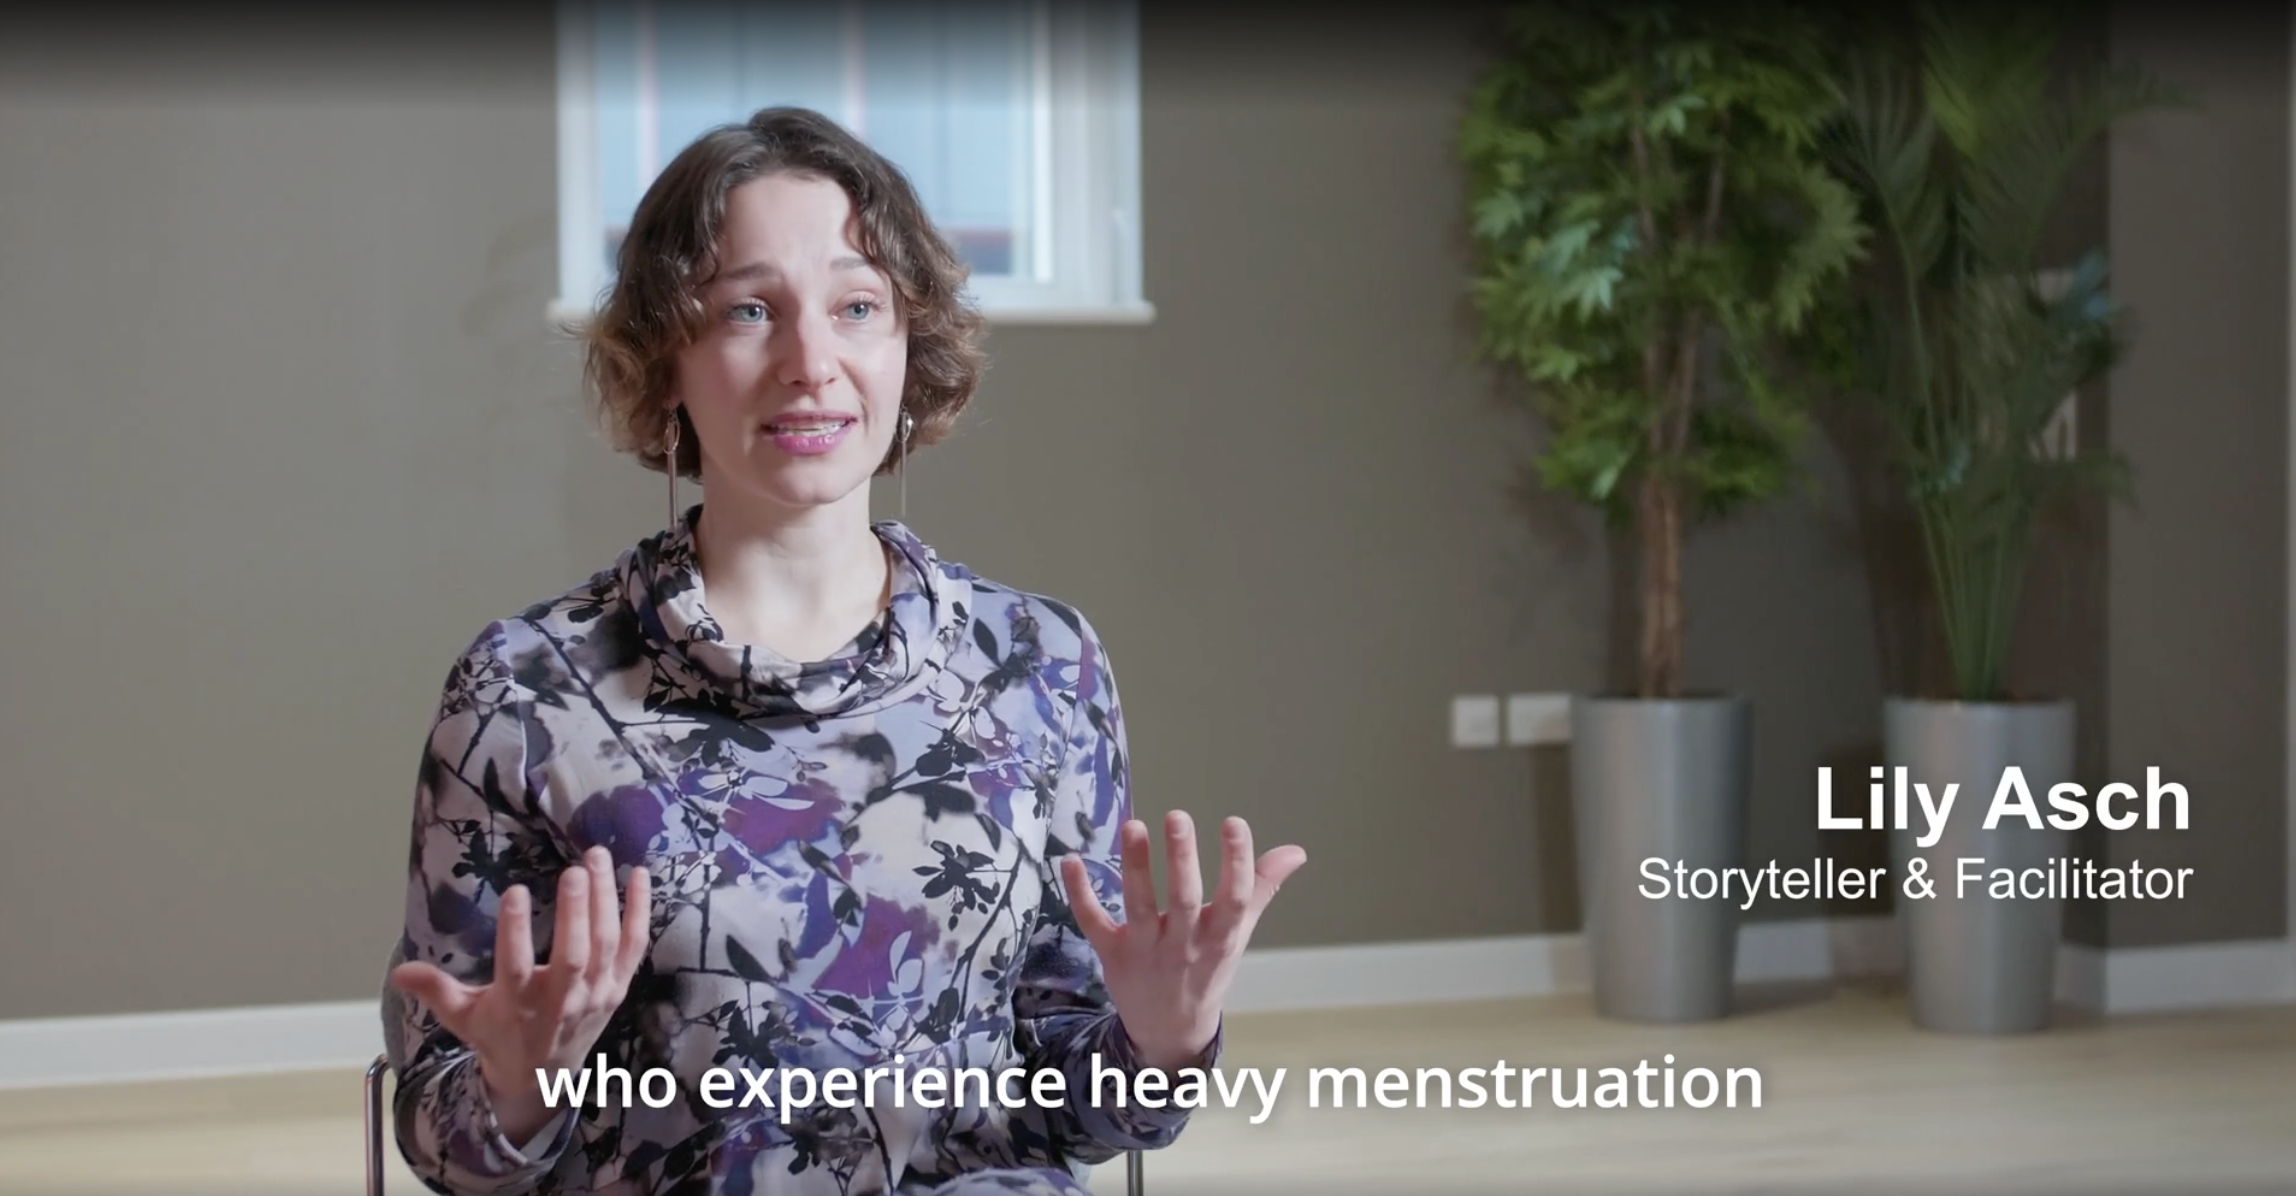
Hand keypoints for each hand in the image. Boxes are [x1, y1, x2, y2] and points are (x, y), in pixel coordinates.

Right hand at [389, 846, 650, 1141]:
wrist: (542, 1076)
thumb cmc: (498, 1035)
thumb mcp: (462, 1017)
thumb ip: (435, 991)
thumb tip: (398, 972)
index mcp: (519, 1004)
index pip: (516, 967)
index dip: (514, 931)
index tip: (513, 891)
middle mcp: (562, 1000)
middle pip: (576, 956)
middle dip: (576, 913)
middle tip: (574, 870)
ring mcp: (596, 995)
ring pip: (607, 946)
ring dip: (605, 901)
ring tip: (597, 858)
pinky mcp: (617, 987)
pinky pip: (634, 946)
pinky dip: (639, 911)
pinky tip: (640, 875)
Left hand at [1059, 812, 1304, 1071]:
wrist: (1170, 1030)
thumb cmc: (1207, 969)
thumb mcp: (1237, 934)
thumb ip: (1261, 888)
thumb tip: (1296, 851)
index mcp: (1220, 938)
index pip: (1234, 899)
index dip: (1238, 862)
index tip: (1234, 823)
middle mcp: (1184, 945)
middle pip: (1184, 900)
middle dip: (1182, 859)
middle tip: (1178, 816)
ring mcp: (1145, 951)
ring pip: (1139, 907)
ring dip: (1135, 867)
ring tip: (1134, 826)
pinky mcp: (1112, 954)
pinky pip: (1093, 922)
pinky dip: (1080, 893)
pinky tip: (1072, 860)